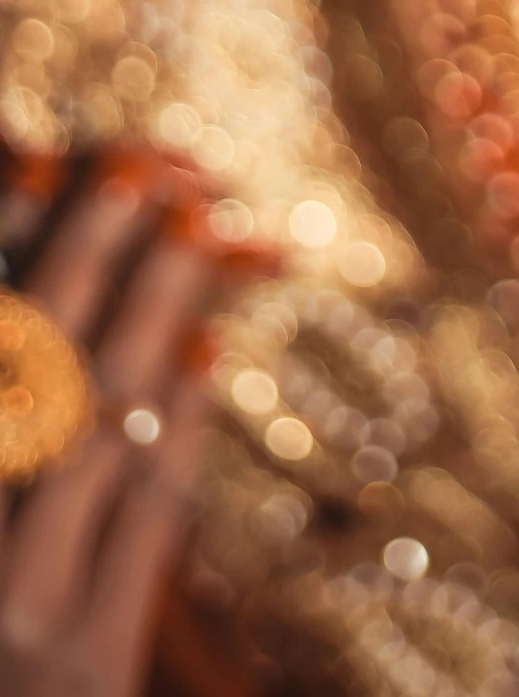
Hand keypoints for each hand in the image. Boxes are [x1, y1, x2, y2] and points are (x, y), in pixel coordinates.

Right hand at [0, 155, 224, 696]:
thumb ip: (15, 402)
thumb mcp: (2, 521)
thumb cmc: (0, 624)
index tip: (52, 161)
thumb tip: (38, 289)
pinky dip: (178, 424)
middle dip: (87, 256)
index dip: (9, 241)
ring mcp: (19, 612)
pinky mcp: (90, 666)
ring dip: (155, 315)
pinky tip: (208, 350)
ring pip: (96, 427)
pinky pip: (146, 518)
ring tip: (201, 229)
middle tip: (149, 171)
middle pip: (30, 368)